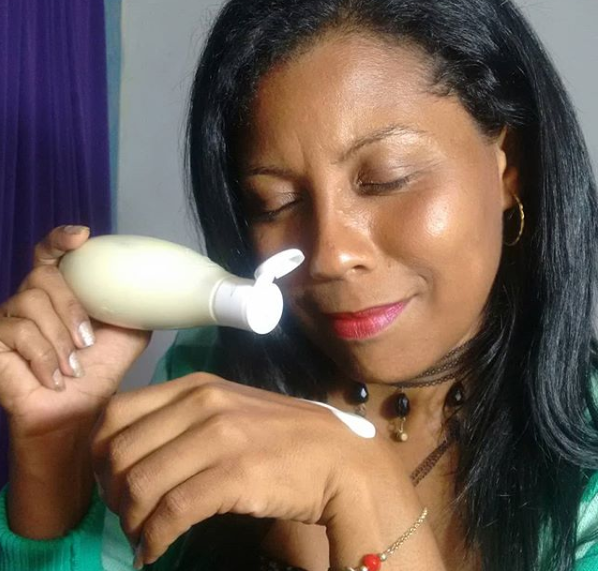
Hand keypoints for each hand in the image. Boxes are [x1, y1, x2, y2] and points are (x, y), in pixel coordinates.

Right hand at [0, 225, 150, 440]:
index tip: (81, 237)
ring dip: (59, 339)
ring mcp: (10, 318)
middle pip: (44, 276)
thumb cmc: (99, 373)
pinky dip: (43, 357)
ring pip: (30, 302)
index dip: (61, 239)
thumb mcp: (128, 334)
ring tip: (73, 367)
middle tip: (87, 342)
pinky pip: (17, 331)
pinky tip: (55, 378)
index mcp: (63, 293)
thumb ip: (134, 306)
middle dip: (71, 308)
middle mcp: (33, 299)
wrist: (76, 412)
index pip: (52, 255)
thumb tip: (155, 286)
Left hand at [91, 373, 380, 566]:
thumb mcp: (226, 409)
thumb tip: (133, 453)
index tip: (110, 480)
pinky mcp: (235, 476)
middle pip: (119, 453)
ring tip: (141, 535)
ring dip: (130, 522)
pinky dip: (153, 539)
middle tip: (126, 515)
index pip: (116, 413)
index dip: (99, 453)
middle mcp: (201, 405)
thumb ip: (182, 420)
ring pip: (139, 485)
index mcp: (195, 386)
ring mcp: (219, 438)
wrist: (338, 456)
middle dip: (112, 494)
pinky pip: (171, 513)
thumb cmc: (280, 435)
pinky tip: (155, 551)